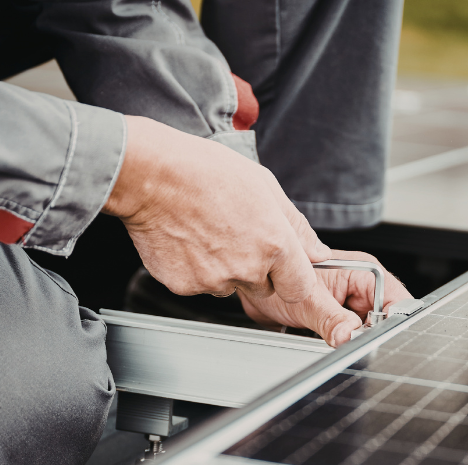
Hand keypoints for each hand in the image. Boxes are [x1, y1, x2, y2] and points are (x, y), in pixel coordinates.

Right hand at [103, 116, 329, 302]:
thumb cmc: (205, 172)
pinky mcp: (185, 287)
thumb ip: (296, 226)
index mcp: (274, 244)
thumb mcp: (265, 186)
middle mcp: (247, 268)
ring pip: (230, 286)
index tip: (288, 275)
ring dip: (224, 268)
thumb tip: (317, 251)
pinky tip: (188, 240)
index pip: (301, 288)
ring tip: (208, 231)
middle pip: (264, 288)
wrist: (151, 175)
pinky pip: (200, 286)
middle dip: (256, 270)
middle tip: (235, 236)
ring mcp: (215, 281)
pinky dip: (196, 269)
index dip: (293, 280)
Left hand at [239, 250, 413, 346]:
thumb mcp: (306, 300)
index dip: (391, 322)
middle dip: (367, 337)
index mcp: (363, 275)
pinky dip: (338, 347)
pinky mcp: (339, 324)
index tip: (375, 338)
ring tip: (324, 335)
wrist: (257, 290)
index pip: (396, 301)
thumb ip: (330, 318)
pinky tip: (320, 340)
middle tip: (343, 339)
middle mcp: (360, 291)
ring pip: (366, 336)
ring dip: (349, 343)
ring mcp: (350, 309)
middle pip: (383, 323)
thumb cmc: (277, 278)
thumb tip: (350, 336)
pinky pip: (349, 342)